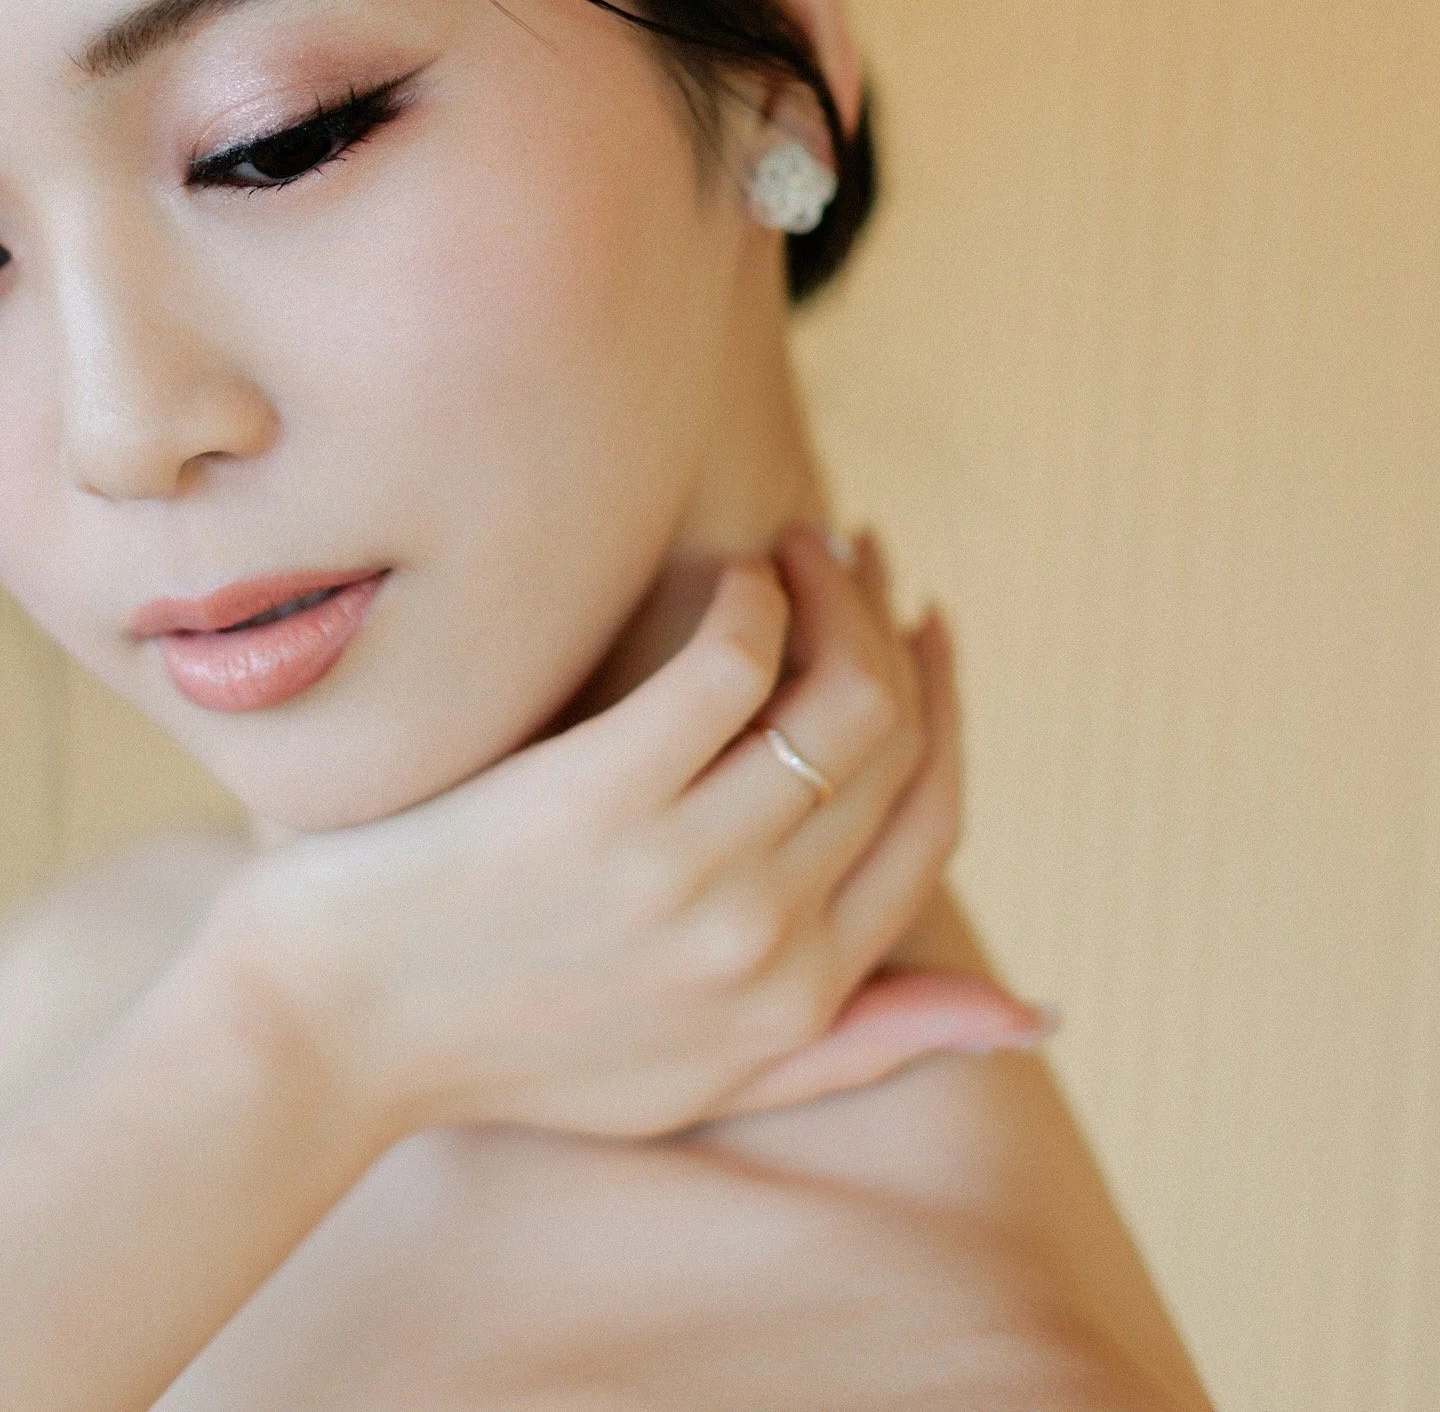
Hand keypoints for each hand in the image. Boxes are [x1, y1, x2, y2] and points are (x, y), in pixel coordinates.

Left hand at [216, 526, 1047, 1146]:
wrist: (326, 1038)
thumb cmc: (510, 1049)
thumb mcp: (709, 1081)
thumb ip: (865, 1041)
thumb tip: (1040, 1014)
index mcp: (799, 996)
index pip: (934, 820)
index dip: (947, 707)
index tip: (925, 630)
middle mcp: (762, 937)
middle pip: (896, 740)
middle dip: (894, 625)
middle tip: (859, 559)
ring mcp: (681, 870)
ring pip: (839, 695)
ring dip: (838, 593)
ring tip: (801, 549)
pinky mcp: (593, 799)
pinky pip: (727, 662)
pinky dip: (751, 598)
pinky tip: (730, 576)